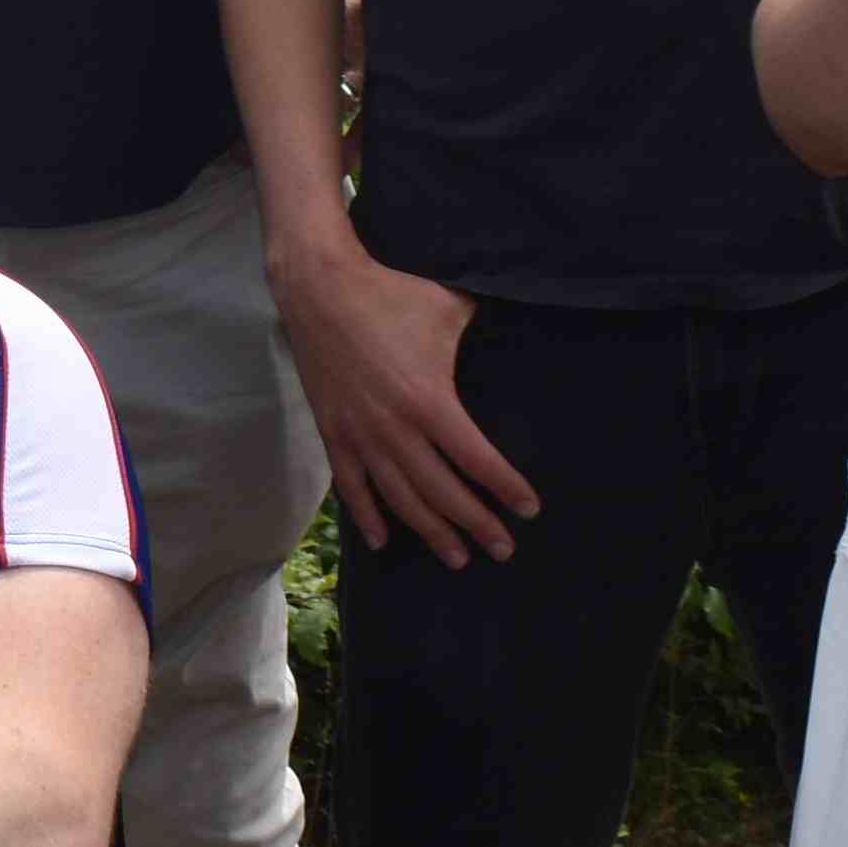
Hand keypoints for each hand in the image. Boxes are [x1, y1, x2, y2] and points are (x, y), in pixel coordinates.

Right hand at [269, 232, 536, 567]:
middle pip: (443, 493)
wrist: (318, 288)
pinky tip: (382, 541)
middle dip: (477, 525)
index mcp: (429, 401)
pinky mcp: (333, 432)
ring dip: (431, 532)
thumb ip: (481, 327)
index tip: (529, 509)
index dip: (506, 488)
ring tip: (457, 557)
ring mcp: (361, 435)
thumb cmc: (388, 294)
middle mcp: (396, 429)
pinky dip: (367, 517)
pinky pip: (352, 487)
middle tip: (503, 549)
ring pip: (401, 499)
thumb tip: (512, 325)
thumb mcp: (448, 307)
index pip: (478, 460)